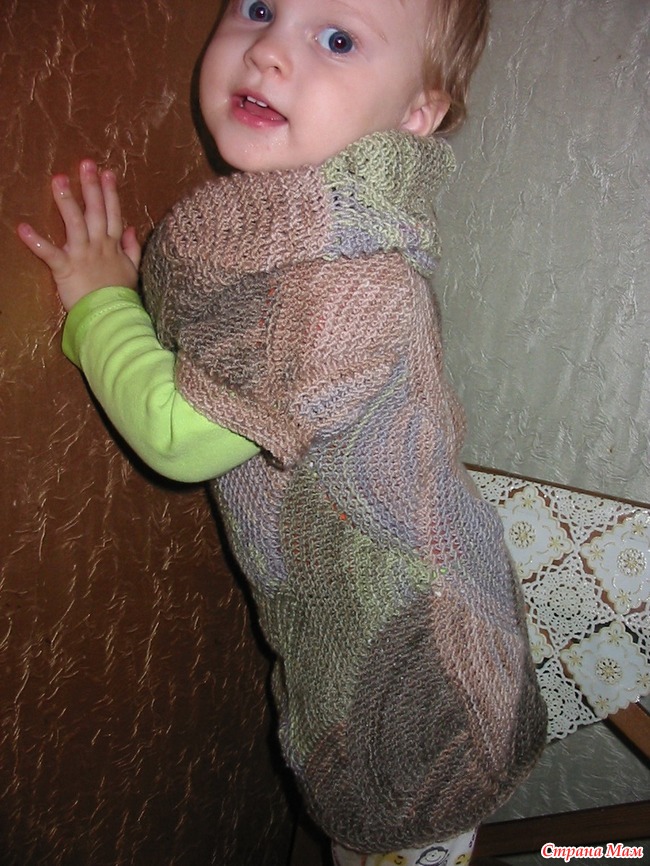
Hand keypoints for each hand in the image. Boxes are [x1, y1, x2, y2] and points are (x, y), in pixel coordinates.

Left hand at [18, 160, 140, 311]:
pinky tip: (23, 228)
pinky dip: (36, 242)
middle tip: (85, 163)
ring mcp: (82, 255)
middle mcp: (98, 246)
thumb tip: (131, 229)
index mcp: (113, 246)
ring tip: (58, 179)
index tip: (107, 172)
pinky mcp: (66, 269)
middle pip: (96, 212)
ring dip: (66, 201)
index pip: (113, 214)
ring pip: (75, 223)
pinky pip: (50, 253)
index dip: (110, 193)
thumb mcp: (132, 271)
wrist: (112, 317)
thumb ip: (132, 249)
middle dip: (91, 187)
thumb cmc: (120, 297)